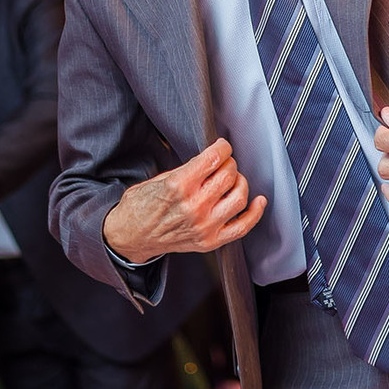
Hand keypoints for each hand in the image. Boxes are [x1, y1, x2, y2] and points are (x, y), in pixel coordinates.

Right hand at [102, 139, 266, 262]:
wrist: (130, 236)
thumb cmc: (141, 206)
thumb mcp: (158, 179)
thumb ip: (187, 170)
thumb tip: (211, 159)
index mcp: (179, 186)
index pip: (214, 158)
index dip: (222, 148)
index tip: (222, 147)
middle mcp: (194, 206)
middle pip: (229, 175)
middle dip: (228, 164)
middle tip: (222, 164)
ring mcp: (204, 226)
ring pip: (239, 197)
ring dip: (240, 183)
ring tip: (231, 180)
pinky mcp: (210, 241)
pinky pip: (242, 227)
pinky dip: (255, 212)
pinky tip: (258, 201)